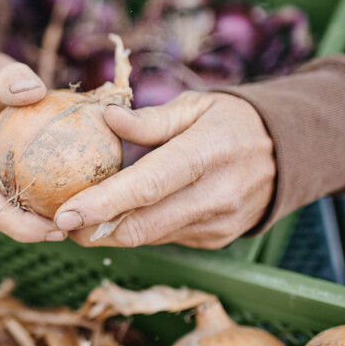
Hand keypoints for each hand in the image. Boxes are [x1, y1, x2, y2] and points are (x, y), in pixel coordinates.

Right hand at [0, 41, 65, 241]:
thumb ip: (11, 78)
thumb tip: (35, 92)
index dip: (18, 225)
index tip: (54, 227)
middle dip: (30, 230)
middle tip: (70, 228)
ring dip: (29, 221)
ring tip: (69, 218)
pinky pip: (0, 198)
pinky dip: (26, 204)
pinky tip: (58, 200)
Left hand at [53, 91, 275, 248]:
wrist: (286, 152)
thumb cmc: (230, 121)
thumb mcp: (194, 106)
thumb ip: (149, 120)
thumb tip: (105, 118)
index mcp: (206, 154)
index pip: (146, 187)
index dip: (101, 204)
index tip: (64, 214)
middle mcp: (215, 196)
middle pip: (141, 225)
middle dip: (93, 229)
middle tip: (58, 222)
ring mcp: (218, 224)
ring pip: (149, 237)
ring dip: (110, 232)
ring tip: (80, 216)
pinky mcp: (216, 239)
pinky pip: (164, 238)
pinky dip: (137, 229)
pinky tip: (118, 215)